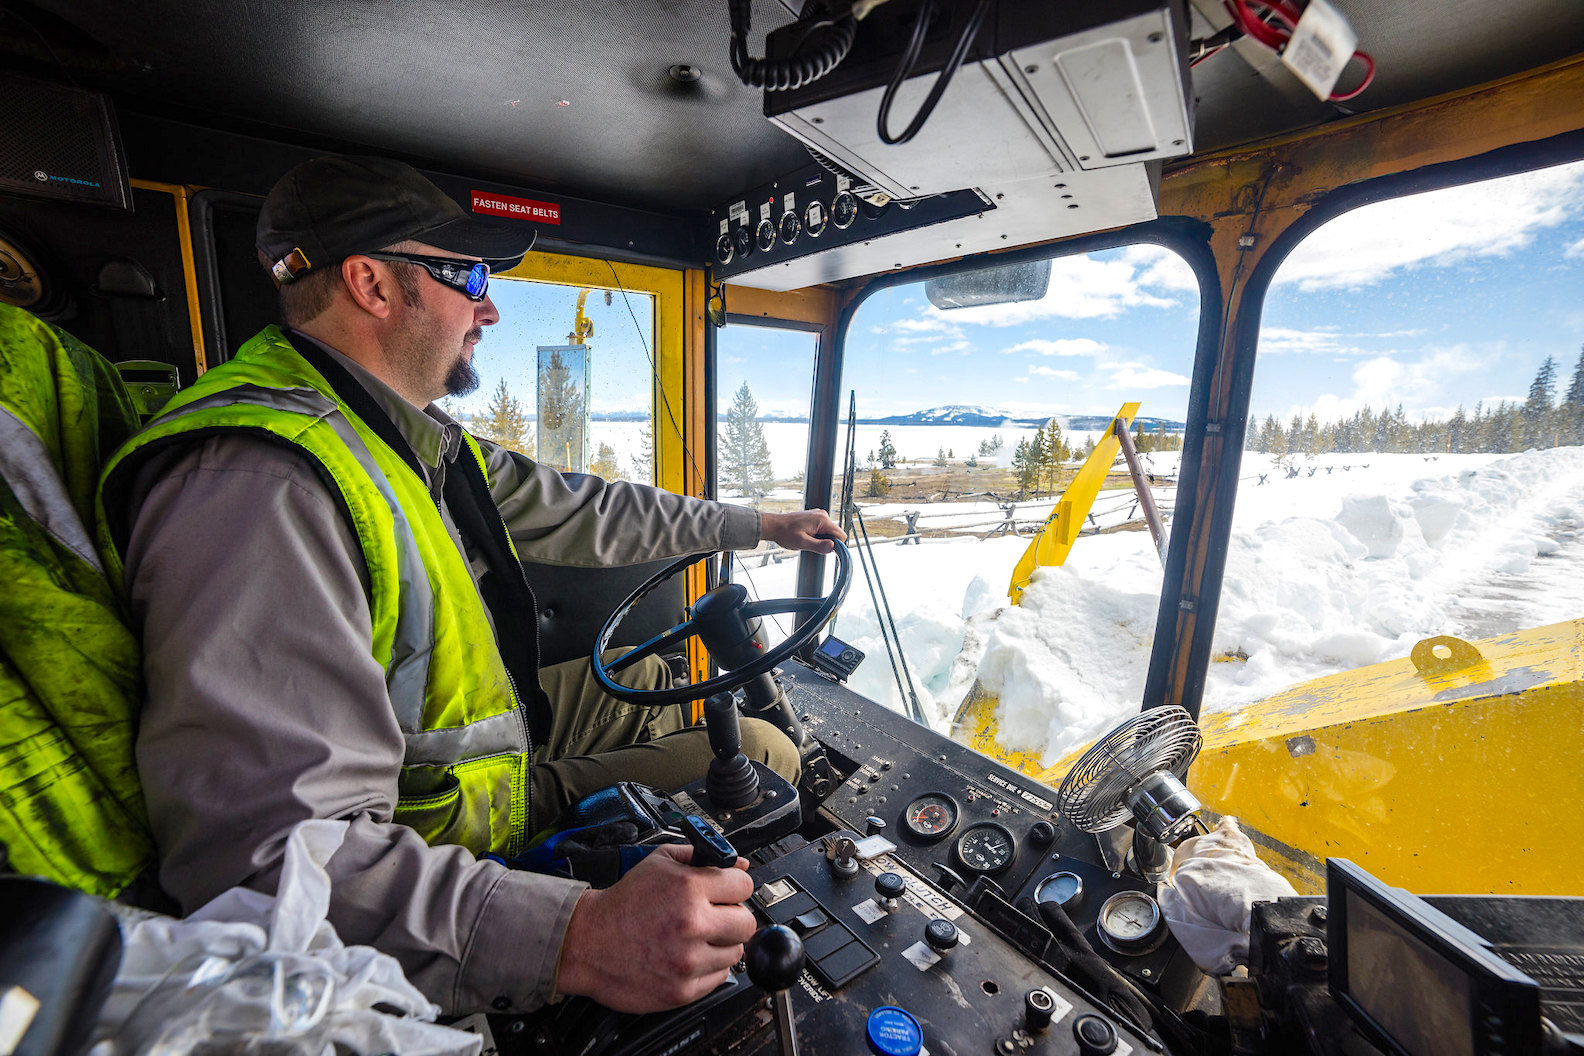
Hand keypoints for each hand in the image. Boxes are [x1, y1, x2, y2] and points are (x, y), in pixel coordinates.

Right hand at [555, 843, 755, 1012]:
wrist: (588, 942)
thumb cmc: (622, 904)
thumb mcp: (658, 863)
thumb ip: (700, 857)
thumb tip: (739, 865)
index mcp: (688, 889)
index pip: (744, 885)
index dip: (736, 886)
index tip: (730, 891)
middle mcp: (692, 925)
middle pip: (747, 922)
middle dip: (733, 916)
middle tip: (716, 915)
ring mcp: (689, 961)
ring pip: (736, 951)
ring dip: (722, 943)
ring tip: (697, 937)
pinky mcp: (683, 990)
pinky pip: (719, 977)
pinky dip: (709, 966)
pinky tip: (688, 955)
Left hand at [759, 509, 845, 552]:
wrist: (774, 526)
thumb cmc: (785, 533)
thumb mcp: (802, 543)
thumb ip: (819, 546)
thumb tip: (833, 547)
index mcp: (822, 520)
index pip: (841, 535)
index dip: (836, 546)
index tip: (825, 550)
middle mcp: (823, 515)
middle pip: (835, 534)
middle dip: (827, 542)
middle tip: (811, 545)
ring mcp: (819, 516)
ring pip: (829, 532)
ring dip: (821, 540)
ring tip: (807, 540)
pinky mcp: (814, 518)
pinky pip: (823, 530)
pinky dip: (817, 536)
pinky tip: (807, 536)